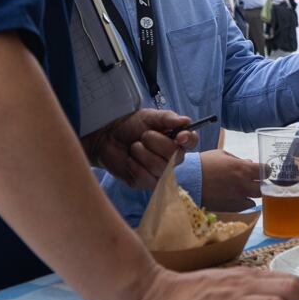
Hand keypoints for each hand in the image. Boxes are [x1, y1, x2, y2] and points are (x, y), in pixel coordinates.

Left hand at [82, 110, 198, 189]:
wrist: (107, 138)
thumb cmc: (130, 125)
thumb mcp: (149, 116)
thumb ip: (167, 118)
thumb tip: (186, 121)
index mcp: (176, 139)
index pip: (192, 141)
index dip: (188, 139)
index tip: (180, 136)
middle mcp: (172, 157)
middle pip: (175, 156)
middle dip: (156, 143)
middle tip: (143, 136)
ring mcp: (160, 172)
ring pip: (160, 168)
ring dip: (143, 154)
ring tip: (134, 147)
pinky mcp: (146, 183)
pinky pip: (146, 178)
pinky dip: (135, 166)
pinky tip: (130, 160)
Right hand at [200, 149, 260, 211]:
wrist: (188, 181)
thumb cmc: (203, 164)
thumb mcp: (222, 155)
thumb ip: (238, 160)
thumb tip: (249, 163)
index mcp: (243, 168)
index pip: (266, 170)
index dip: (266, 170)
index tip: (263, 170)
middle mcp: (244, 184)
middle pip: (262, 187)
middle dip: (259, 183)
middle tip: (253, 180)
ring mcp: (238, 197)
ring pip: (256, 198)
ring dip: (252, 193)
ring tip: (243, 189)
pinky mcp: (231, 207)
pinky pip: (245, 206)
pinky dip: (244, 202)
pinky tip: (237, 197)